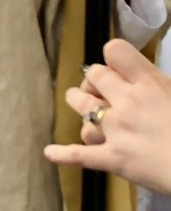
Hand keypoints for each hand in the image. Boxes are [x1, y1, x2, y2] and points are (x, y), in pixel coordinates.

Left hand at [44, 38, 170, 194]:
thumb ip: (161, 83)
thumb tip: (148, 80)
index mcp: (149, 83)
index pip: (114, 51)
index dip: (115, 56)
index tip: (120, 66)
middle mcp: (127, 102)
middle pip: (93, 75)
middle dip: (95, 79)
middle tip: (102, 89)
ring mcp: (116, 130)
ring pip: (81, 107)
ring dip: (79, 104)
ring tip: (84, 107)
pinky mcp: (112, 159)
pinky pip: (79, 155)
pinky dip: (63, 154)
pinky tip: (50, 152)